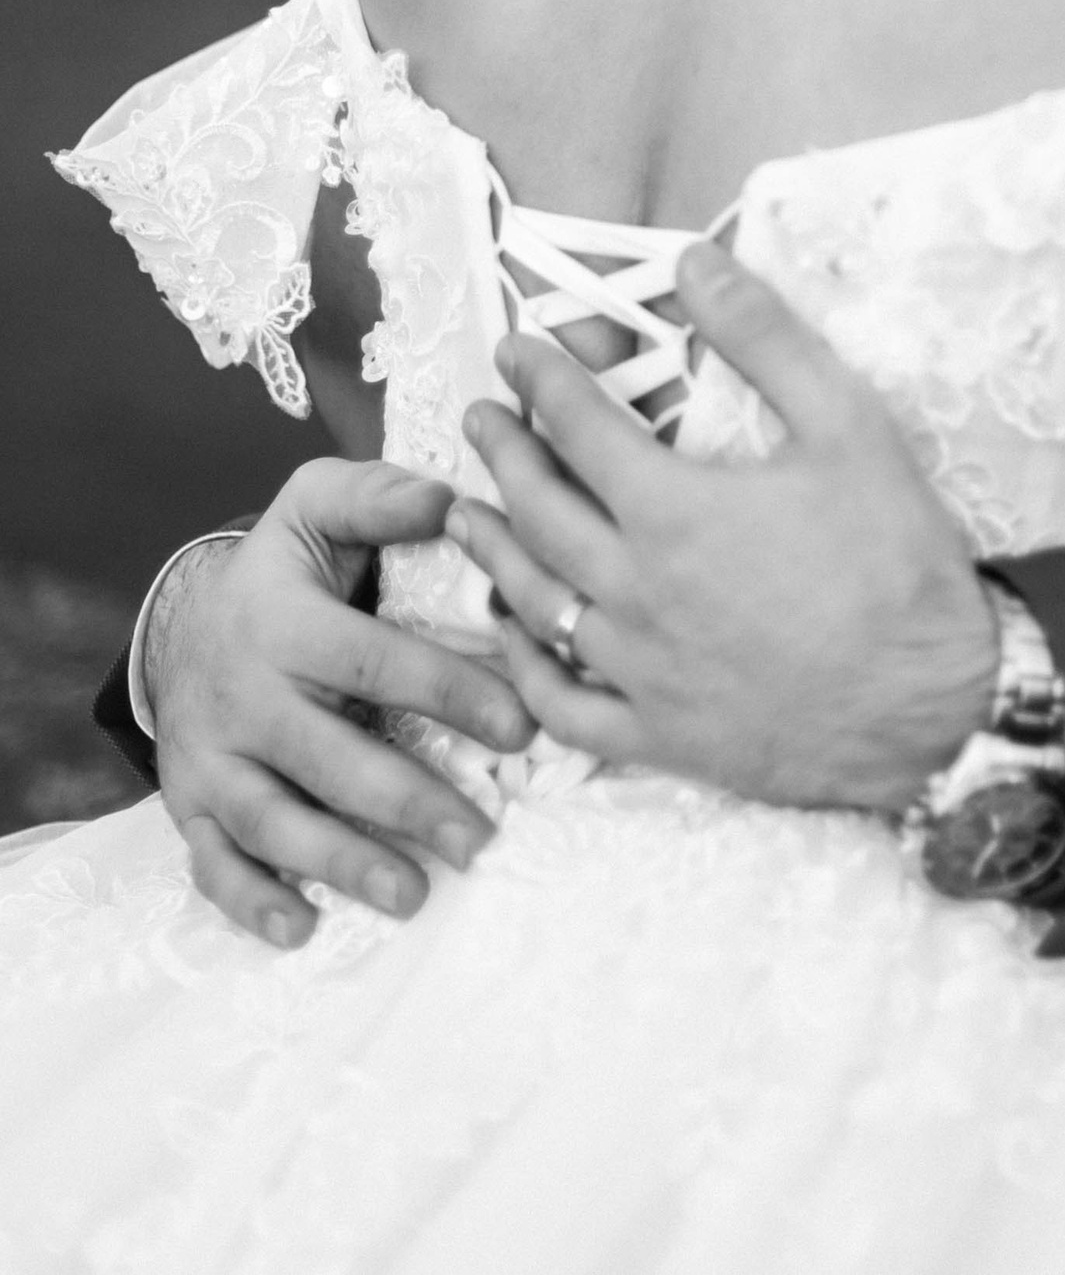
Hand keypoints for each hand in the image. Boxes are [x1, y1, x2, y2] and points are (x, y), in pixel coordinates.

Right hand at [149, 459, 535, 948]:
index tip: (521, 728)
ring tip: (411, 895)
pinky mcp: (191, 805)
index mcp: (284, 621)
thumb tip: (450, 499)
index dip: (451, 692)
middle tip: (480, 837)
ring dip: (341, 864)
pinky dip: (251, 903)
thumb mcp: (316, 506)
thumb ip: (379, 498)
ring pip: (272, 823)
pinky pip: (213, 865)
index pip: (375, 661)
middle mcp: (243, 695)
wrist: (182, 621)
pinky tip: (302, 928)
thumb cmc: (283, 569)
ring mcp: (212, 758)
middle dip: (406, 802)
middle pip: (327, 757)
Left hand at [454, 244, 997, 810]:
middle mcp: (635, 591)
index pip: (579, 426)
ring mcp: (641, 671)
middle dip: (501, 453)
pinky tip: (517, 641)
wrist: (938, 703)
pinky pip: (565, 707)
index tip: (517, 349)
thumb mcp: (847, 421)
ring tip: (467, 514)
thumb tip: (696, 262)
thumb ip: (764, 336)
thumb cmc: (896, 559)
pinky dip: (526, 670)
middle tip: (477, 418)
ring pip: (535, 605)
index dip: (542, 379)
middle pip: (539, 510)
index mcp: (673, 511)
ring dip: (494, 550)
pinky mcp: (660, 737)